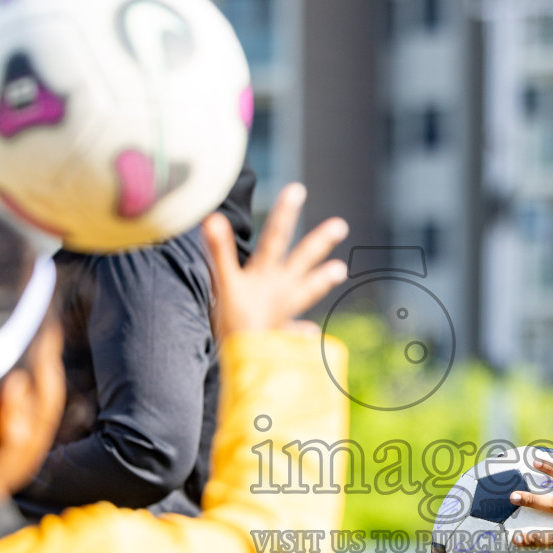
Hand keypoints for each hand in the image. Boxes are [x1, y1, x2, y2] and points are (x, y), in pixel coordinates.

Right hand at [201, 183, 347, 337]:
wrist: (247, 363)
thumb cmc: (233, 323)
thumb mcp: (224, 283)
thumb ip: (219, 251)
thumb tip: (211, 218)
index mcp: (266, 275)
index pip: (276, 237)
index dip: (285, 213)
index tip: (297, 190)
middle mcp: (280, 291)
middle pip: (302, 260)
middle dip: (319, 242)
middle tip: (341, 226)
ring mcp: (284, 313)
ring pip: (306, 291)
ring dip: (321, 280)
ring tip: (341, 271)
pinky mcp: (281, 336)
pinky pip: (294, 333)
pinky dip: (301, 333)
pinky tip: (311, 333)